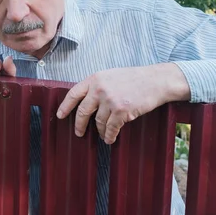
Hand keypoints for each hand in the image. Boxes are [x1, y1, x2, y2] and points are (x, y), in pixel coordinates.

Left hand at [56, 63, 189, 143]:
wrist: (155, 81)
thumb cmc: (134, 78)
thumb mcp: (110, 76)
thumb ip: (97, 86)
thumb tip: (85, 101)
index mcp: (95, 79)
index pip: (73, 94)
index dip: (65, 106)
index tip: (60, 115)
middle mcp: (99, 89)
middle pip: (83, 111)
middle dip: (79, 124)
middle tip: (79, 133)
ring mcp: (110, 100)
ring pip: (98, 122)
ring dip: (100, 131)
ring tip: (103, 135)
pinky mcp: (121, 111)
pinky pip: (111, 128)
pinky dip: (110, 135)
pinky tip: (110, 138)